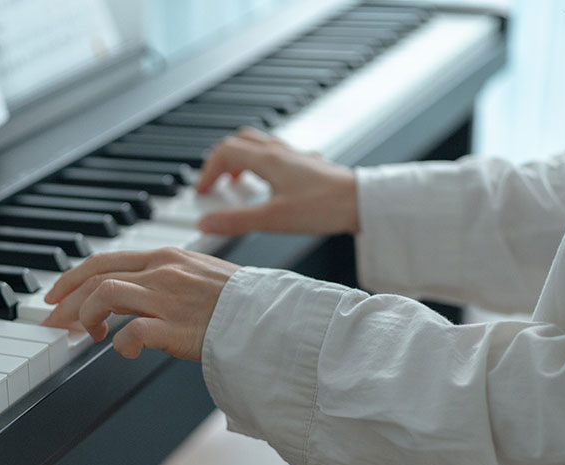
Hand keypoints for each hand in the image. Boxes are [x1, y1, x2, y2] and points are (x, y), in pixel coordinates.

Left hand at [41, 248, 240, 360]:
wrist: (270, 320)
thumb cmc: (240, 304)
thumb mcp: (199, 275)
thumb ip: (167, 278)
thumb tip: (136, 294)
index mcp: (166, 257)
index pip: (104, 259)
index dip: (73, 278)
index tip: (57, 295)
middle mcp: (163, 271)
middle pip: (95, 276)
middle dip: (67, 299)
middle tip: (54, 320)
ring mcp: (168, 298)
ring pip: (105, 295)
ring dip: (87, 317)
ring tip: (88, 336)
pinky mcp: (176, 327)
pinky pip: (131, 332)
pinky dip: (120, 344)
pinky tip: (125, 352)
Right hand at [196, 127, 358, 235]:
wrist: (362, 203)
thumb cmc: (325, 207)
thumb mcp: (272, 220)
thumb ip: (236, 222)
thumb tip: (206, 224)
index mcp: (268, 159)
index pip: (225, 151)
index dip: (207, 171)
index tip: (203, 191)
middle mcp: (280, 152)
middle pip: (239, 141)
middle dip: (221, 160)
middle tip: (215, 182)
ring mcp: (295, 156)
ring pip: (259, 145)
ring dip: (241, 160)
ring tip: (237, 182)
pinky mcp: (308, 165)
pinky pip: (276, 155)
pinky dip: (261, 165)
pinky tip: (269, 186)